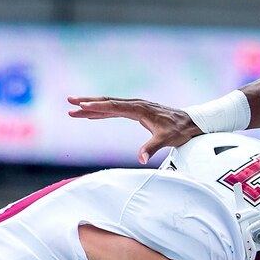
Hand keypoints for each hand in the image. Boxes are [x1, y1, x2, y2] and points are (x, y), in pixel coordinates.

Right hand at [67, 96, 201, 163]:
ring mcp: (136, 107)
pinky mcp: (137, 112)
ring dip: (92, 107)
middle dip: (88, 102)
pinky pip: (115, 110)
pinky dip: (101, 112)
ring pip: (109, 105)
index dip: (98, 107)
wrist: (190, 123)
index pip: (114, 106)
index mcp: (140, 109)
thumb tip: (141, 158)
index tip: (82, 106)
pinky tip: (91, 115)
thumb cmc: (179, 130)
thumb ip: (152, 148)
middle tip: (70, 101)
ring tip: (73, 109)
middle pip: (108, 102)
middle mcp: (136, 104)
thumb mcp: (166, 139)